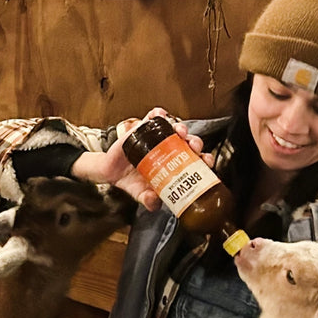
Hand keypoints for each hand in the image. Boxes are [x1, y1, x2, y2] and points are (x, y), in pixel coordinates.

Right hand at [71, 108, 212, 210]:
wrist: (111, 172)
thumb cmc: (131, 181)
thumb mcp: (141, 194)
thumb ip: (148, 200)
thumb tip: (154, 203)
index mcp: (175, 165)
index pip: (196, 160)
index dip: (204, 159)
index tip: (206, 161)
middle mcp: (170, 150)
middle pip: (190, 143)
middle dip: (195, 142)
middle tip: (192, 146)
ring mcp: (158, 138)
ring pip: (176, 128)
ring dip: (180, 127)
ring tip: (178, 130)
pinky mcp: (144, 129)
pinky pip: (153, 118)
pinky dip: (158, 114)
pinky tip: (160, 114)